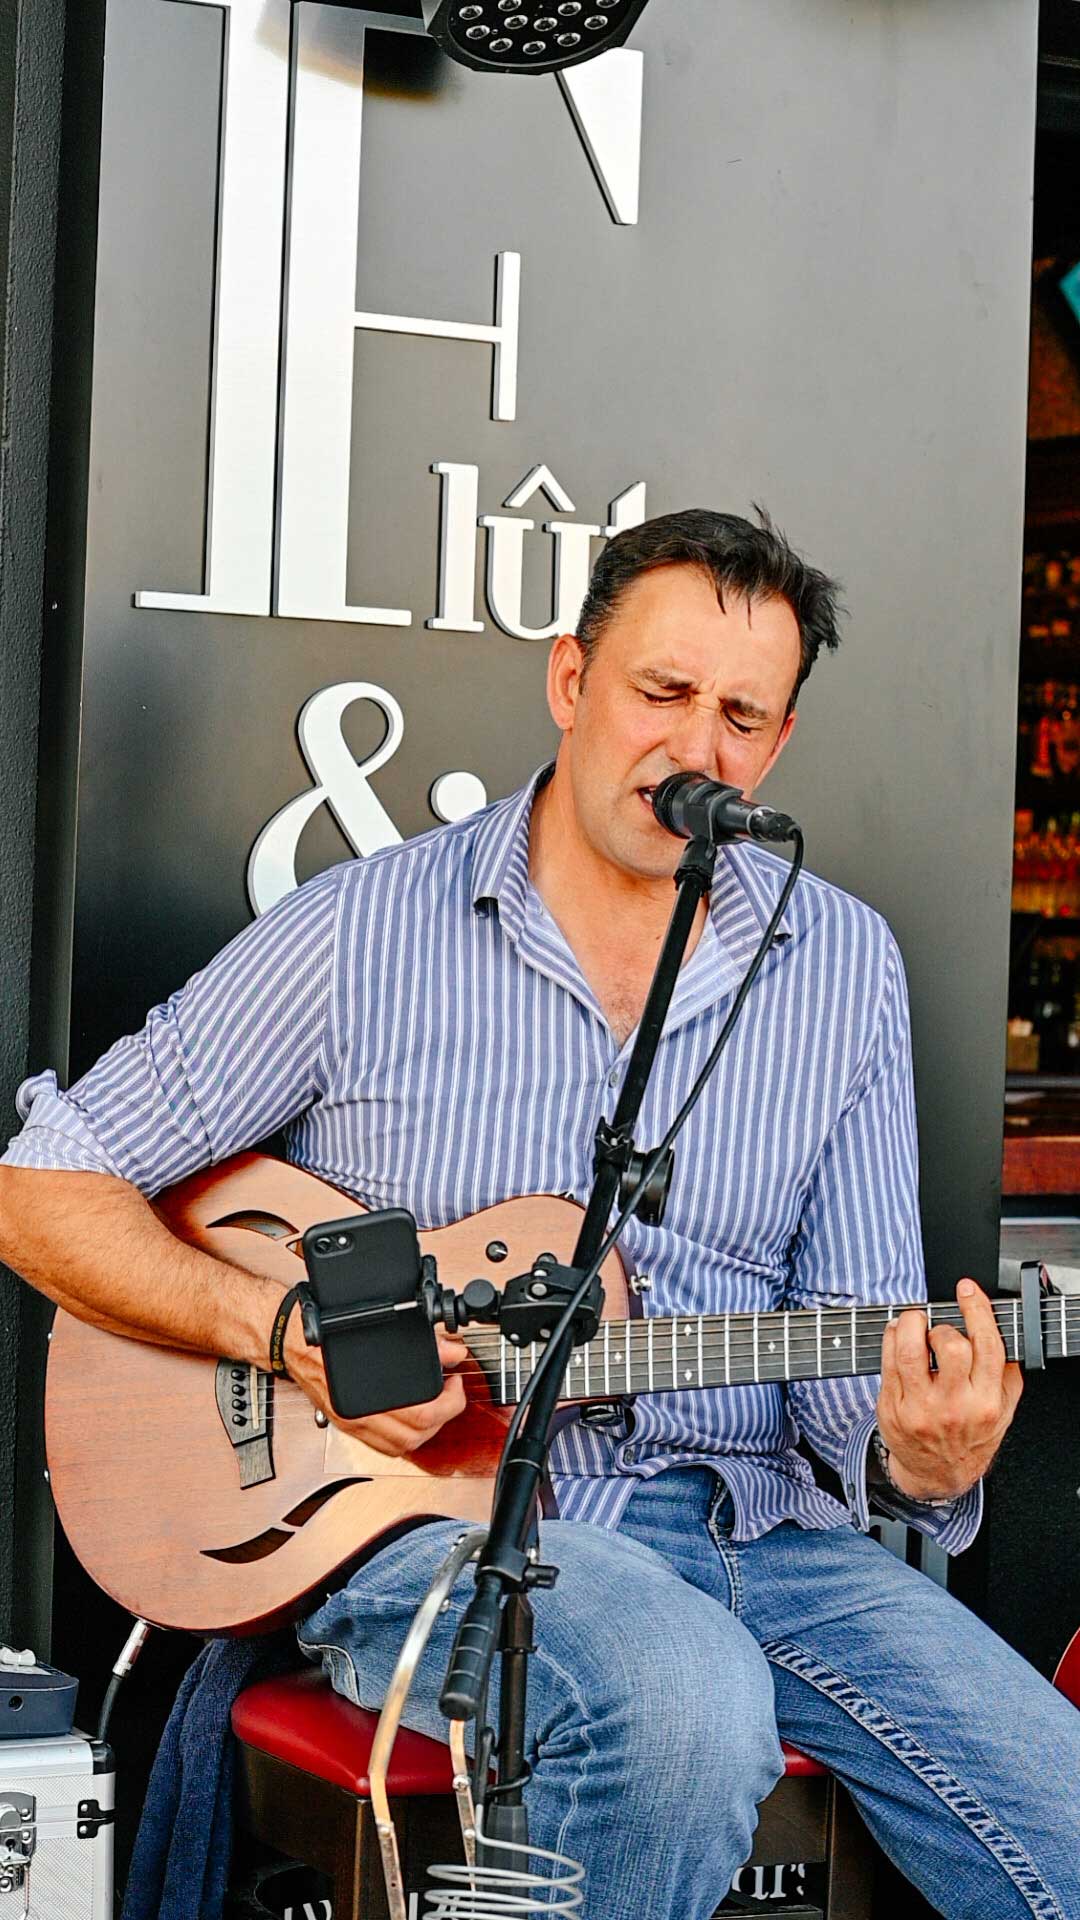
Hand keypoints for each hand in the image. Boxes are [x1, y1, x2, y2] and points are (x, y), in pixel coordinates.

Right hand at [283, 1318, 470, 1456]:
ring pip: (402, 1447)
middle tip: (450, 1392)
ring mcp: (352, 1423)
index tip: (455, 1382)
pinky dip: (405, 1438)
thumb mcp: (378, 1330)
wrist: (291, 1342)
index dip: (450, 1401)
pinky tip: (412, 1418)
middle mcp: (358, 1416)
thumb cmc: (325, 1334)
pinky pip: (384, 1447)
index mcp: (364, 1395)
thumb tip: (454, 1352)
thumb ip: (423, 1343)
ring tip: (435, 1404)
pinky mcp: (348, 1425)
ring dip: (427, 1431)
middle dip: (444, 1415)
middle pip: (416, 1436)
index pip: (422, 1416)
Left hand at [875, 1279, 1022, 1500]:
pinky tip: (896, 1333)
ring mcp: (921, 1408)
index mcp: (987, 1402)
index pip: (987, 1346)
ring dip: (909, 1324)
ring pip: (910, 1351)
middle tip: (937, 1330)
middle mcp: (955, 1406)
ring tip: (913, 1322)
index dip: (977, 1310)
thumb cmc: (971, 1435)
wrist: (938, 1472)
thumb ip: (1007, 1371)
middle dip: (942, 1327)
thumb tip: (997, 1325)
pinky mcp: (893, 1408)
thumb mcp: (1004, 1409)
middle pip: (951, 1346)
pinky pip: (888, 1362)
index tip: (967, 1290)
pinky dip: (890, 1337)